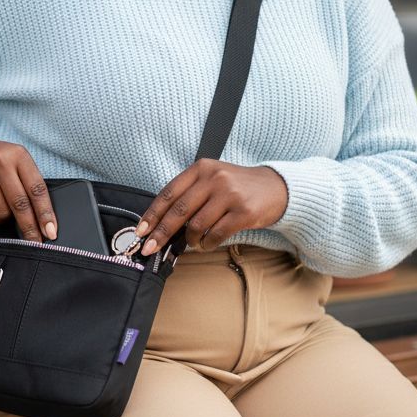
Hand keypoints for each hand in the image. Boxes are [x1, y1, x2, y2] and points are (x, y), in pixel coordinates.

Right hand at [0, 136, 56, 241]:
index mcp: (18, 155)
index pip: (37, 189)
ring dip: (5, 218)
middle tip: (36, 242)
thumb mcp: (16, 160)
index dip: (45, 214)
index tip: (51, 232)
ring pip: (1, 213)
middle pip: (20, 205)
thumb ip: (28, 183)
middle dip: (30, 228)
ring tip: (2, 206)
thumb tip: (42, 220)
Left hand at [136, 160, 288, 254]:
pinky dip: (207, 244)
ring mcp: (230, 194)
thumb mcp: (212, 179)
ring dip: (190, 240)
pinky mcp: (243, 212)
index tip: (141, 230)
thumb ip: (190, 194)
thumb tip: (161, 223)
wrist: (275, 187)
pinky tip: (207, 244)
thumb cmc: (237, 187)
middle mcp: (214, 178)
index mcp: (201, 168)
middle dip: (161, 233)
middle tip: (150, 248)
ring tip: (193, 243)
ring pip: (196, 225)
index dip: (152, 214)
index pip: (169, 193)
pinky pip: (216, 234)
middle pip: (179, 210)